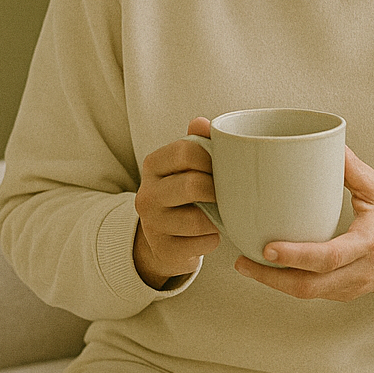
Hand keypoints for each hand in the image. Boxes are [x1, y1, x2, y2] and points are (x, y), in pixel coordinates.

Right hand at [133, 117, 219, 287]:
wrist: (164, 238)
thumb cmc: (185, 193)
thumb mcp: (186, 166)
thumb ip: (196, 142)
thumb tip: (201, 122)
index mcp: (153, 165)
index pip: (186, 151)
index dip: (213, 159)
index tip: (223, 167)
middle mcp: (146, 194)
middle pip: (192, 185)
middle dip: (217, 190)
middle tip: (227, 193)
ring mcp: (152, 225)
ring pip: (199, 220)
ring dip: (218, 218)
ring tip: (220, 214)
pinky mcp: (164, 250)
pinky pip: (202, 243)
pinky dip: (214, 239)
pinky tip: (210, 234)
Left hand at [233, 147, 373, 300]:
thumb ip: (350, 168)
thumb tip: (324, 141)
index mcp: (368, 243)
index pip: (328, 257)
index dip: (296, 256)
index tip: (267, 248)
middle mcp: (361, 271)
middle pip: (310, 287)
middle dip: (271, 278)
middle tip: (243, 262)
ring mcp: (353, 287)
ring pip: (309, 295)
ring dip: (276, 283)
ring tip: (248, 265)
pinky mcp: (347, 294)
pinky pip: (314, 294)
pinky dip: (290, 284)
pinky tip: (271, 270)